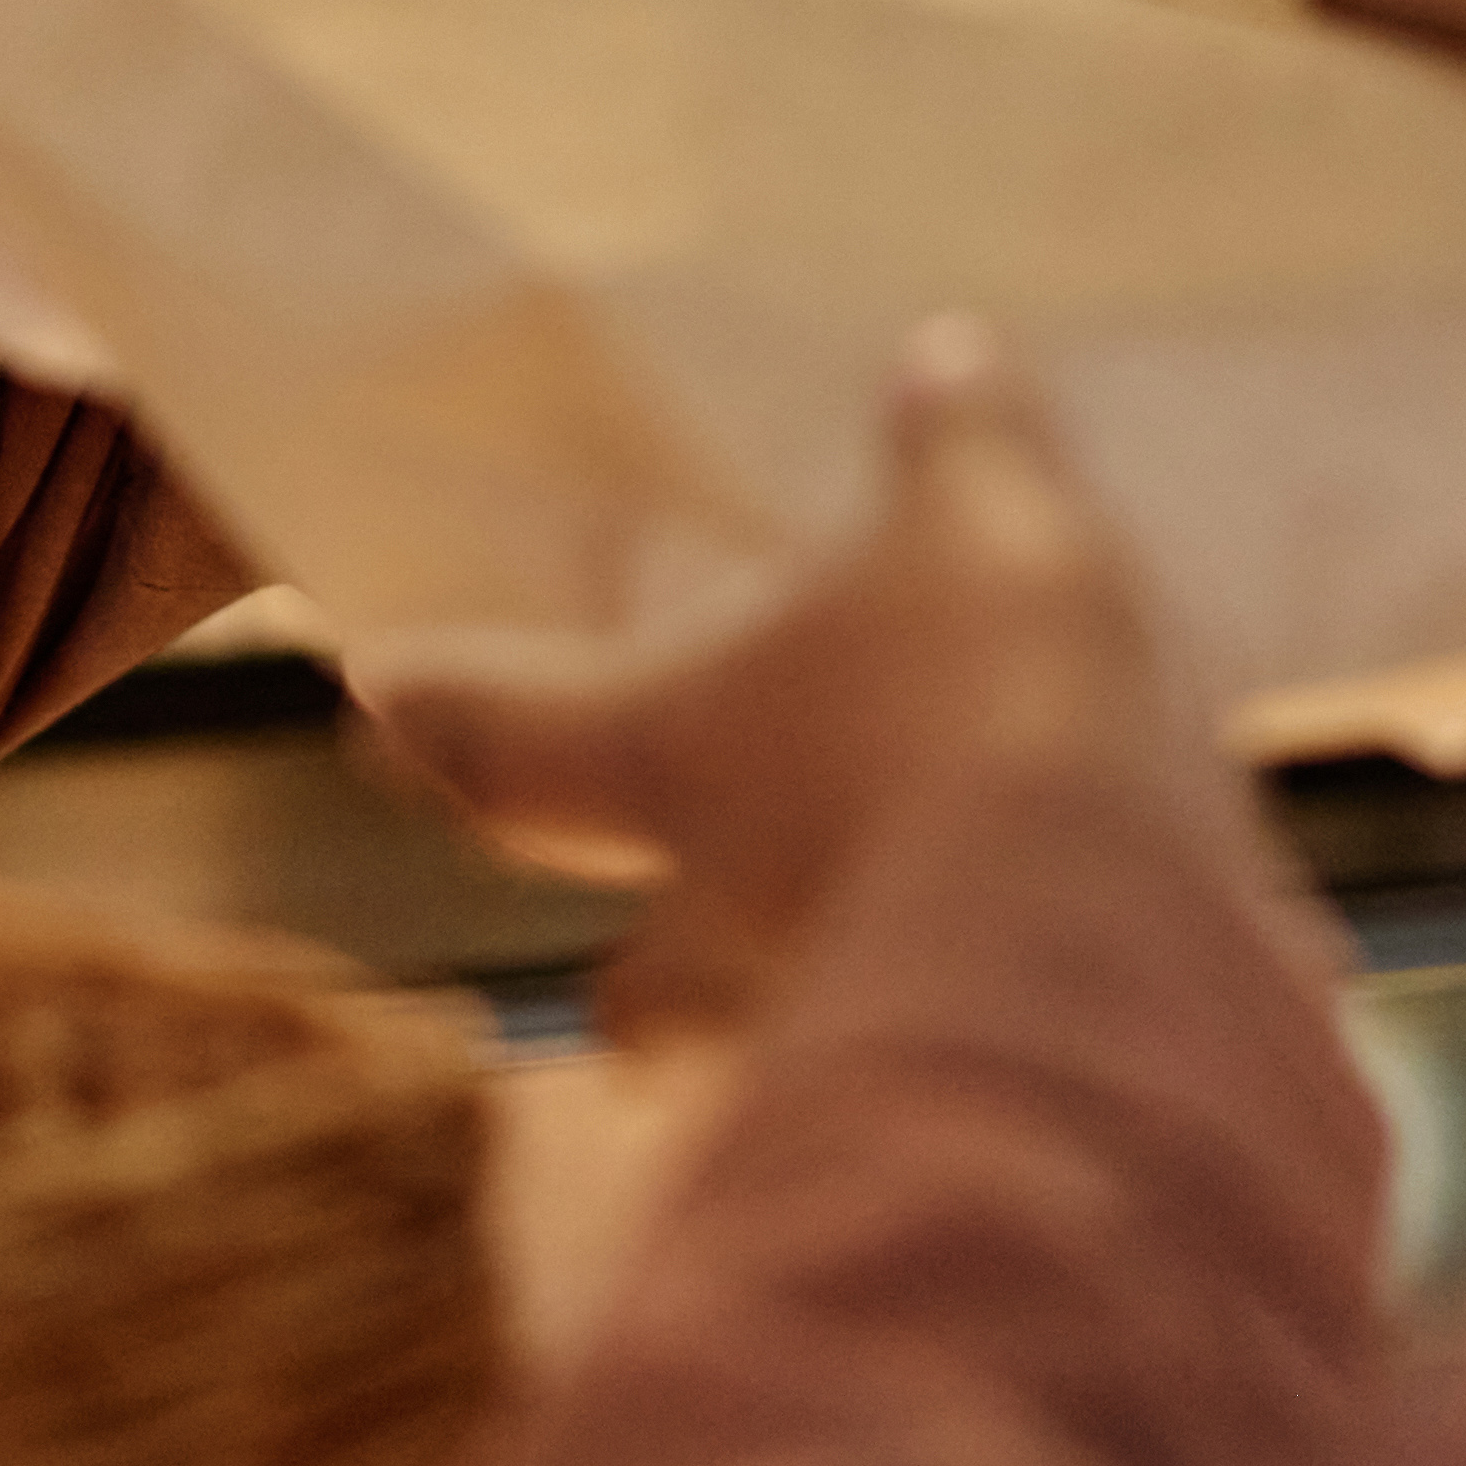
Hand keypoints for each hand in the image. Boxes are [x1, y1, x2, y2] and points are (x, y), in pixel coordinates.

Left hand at [375, 328, 1264, 1042]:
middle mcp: (724, 920)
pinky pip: (921, 1106)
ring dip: (786, 1057)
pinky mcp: (956, 1113)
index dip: (443, 710)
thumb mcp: (986, 519)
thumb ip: (963, 442)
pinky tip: (1031, 1053)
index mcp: (678, 752)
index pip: (512, 734)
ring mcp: (828, 1039)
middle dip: (635, 999)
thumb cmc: (978, 697)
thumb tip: (949, 352)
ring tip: (847, 1036)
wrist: (1097, 940)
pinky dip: (957, 1080)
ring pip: (764, 1073)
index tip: (369, 695)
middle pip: (634, 997)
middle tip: (621, 1006)